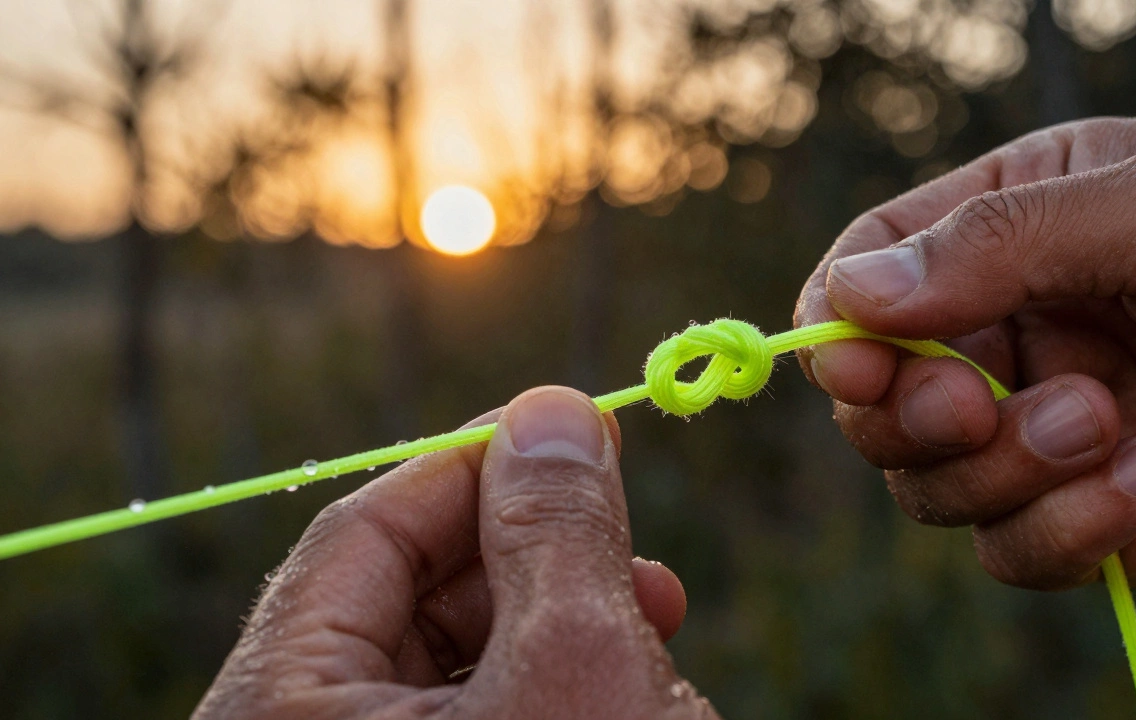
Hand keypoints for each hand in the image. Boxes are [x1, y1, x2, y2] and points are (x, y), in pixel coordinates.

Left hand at [194, 387, 716, 718]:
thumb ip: (556, 527)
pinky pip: (482, 714)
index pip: (361, 536)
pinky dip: (555, 684)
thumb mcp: (573, 663)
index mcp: (281, 712)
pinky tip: (635, 682)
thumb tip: (552, 409)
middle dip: (537, 552)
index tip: (566, 427)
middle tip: (632, 536)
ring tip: (659, 611)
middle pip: (409, 598)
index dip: (471, 466)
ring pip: (455, 661)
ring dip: (563, 620)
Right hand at [795, 114, 1135, 600]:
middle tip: (972, 406)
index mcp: (1021, 226)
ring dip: (1007, 469)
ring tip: (1110, 428)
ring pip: (937, 485)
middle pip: (882, 398)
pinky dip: (1072, 530)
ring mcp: (1052, 429)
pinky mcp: (1099, 521)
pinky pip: (1018, 551)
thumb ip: (1000, 241)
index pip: (872, 275)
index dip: (844, 328)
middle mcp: (1024, 329)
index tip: (864, 368)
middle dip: (916, 415)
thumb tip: (849, 297)